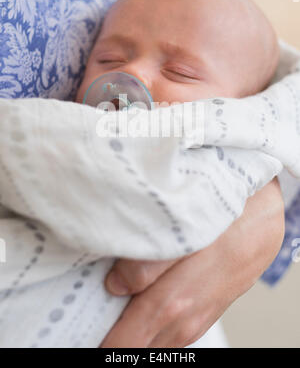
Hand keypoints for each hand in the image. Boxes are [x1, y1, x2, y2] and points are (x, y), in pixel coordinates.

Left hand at [100, 178, 283, 347]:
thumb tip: (114, 284)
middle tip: (94, 317)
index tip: (84, 329)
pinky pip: (170, 333)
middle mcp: (182, 321)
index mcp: (171, 304)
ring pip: (153, 341)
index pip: (121, 343)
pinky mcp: (203, 313)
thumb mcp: (183, 234)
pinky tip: (140, 311)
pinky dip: (150, 328)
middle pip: (135, 344)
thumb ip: (145, 262)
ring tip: (112, 315)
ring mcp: (194, 320)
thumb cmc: (226, 221)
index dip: (100, 340)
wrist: (264, 220)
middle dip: (114, 336)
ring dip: (131, 333)